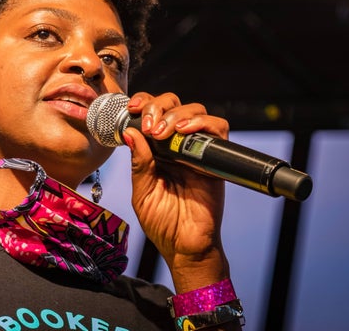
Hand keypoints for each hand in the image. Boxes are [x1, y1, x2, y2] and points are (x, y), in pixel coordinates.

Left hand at [123, 92, 230, 292]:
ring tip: (163, 132)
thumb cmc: (162, 223)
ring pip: (196, 111)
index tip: (132, 108)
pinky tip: (184, 132)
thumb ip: (139, 162)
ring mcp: (197, 150)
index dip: (144, 103)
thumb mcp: (142, 191)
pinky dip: (202, 123)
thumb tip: (130, 132)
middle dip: (159, 105)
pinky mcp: (215, 159)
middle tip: (150, 124)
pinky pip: (218, 129)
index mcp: (156, 150)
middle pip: (174, 104)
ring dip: (177, 114)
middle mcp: (177, 146)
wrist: (184, 246)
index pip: (153, 113)